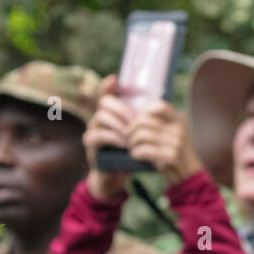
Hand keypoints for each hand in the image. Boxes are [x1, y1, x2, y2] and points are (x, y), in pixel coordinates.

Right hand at [84, 75, 135, 199]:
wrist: (118, 174)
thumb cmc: (130, 152)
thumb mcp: (139, 135)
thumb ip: (144, 121)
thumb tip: (162, 103)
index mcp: (112, 113)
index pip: (107, 93)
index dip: (108, 86)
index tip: (114, 79)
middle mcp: (100, 118)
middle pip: (104, 102)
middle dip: (121, 109)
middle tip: (134, 119)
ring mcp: (94, 130)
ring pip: (100, 117)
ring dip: (118, 124)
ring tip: (130, 133)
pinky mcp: (91, 145)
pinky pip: (96, 135)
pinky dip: (111, 137)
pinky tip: (123, 142)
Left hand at [122, 100, 202, 187]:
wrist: (188, 176)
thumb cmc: (173, 154)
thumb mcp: (171, 135)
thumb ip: (159, 124)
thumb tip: (134, 115)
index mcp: (179, 120)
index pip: (159, 106)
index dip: (144, 112)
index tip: (136, 122)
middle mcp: (179, 128)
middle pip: (145, 120)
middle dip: (131, 129)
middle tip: (127, 138)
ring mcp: (177, 142)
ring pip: (142, 134)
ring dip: (131, 142)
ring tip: (131, 148)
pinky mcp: (172, 156)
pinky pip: (144, 149)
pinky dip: (135, 153)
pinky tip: (135, 156)